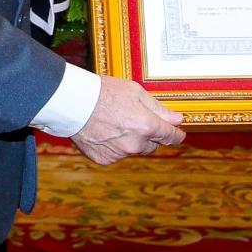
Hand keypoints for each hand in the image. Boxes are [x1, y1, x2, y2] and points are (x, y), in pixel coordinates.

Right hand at [70, 76, 186, 165]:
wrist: (74, 103)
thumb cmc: (105, 92)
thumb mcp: (136, 93)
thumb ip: (159, 109)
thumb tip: (177, 120)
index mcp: (146, 126)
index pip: (171, 137)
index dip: (176, 135)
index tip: (177, 134)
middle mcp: (135, 143)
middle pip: (152, 145)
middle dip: (150, 136)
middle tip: (136, 121)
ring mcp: (120, 153)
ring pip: (134, 150)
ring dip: (131, 141)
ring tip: (116, 123)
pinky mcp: (105, 159)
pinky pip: (117, 154)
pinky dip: (114, 146)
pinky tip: (105, 132)